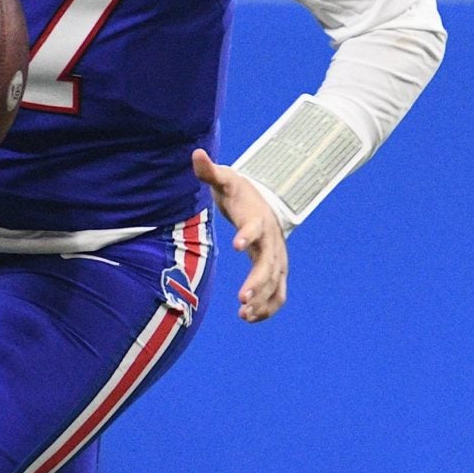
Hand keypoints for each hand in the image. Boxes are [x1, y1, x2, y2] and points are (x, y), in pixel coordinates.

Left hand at [192, 149, 286, 322]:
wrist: (262, 202)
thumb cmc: (239, 192)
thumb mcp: (225, 180)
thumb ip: (209, 171)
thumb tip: (195, 154)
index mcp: (258, 218)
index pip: (255, 227)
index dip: (246, 235)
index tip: (235, 246)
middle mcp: (272, 241)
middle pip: (270, 263)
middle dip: (258, 282)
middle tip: (241, 298)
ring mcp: (277, 258)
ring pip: (276, 283)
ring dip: (263, 300)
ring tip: (243, 314)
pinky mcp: (277, 271)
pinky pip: (278, 293)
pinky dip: (267, 308)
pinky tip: (248, 318)